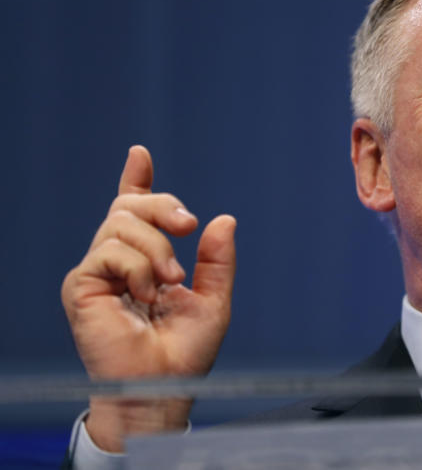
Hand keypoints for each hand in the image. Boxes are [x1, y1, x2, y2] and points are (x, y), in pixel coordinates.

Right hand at [61, 145, 236, 450]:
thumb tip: (224, 219)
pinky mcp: (81, 286)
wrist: (164, 384)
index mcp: (147, 260)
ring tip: (169, 282)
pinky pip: (109, 251)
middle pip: (131, 206)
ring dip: (157, 249)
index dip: (137, 180)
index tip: (139, 153)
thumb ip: (217, 260)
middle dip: (165, 206)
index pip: (136, 211)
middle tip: (189, 226)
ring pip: (122, 223)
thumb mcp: (214, 299)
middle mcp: (119, 261)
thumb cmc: (185, 351)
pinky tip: (145, 293)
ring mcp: (98, 272)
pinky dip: (137, 268)